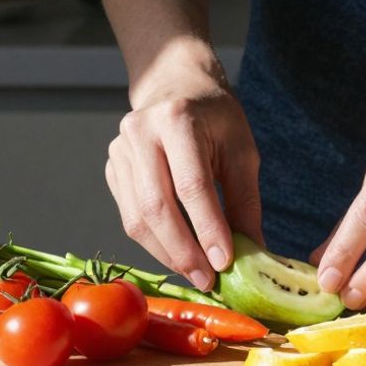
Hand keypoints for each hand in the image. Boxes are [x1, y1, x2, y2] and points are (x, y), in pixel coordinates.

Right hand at [105, 47, 262, 290]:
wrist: (174, 85)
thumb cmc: (214, 117)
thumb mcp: (241, 149)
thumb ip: (245, 200)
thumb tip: (253, 252)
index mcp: (177, 120)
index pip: (191, 185)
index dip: (208, 228)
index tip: (225, 262)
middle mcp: (140, 133)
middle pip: (156, 206)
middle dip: (183, 251)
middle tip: (207, 280)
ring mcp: (119, 151)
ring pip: (137, 218)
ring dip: (166, 254)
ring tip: (195, 274)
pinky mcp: (112, 169)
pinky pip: (129, 216)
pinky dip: (154, 242)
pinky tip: (177, 254)